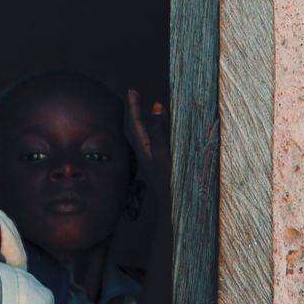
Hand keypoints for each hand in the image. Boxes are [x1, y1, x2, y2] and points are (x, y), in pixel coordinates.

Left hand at [124, 90, 170, 206]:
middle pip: (133, 130)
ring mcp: (149, 163)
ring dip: (139, 122)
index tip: (132, 91)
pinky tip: (155, 134)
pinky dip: (149, 133)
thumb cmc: (170, 183)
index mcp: (144, 150)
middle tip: (134, 97)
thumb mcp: (165, 153)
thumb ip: (160, 131)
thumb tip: (156, 107)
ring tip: (140, 109)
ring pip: (139, 138)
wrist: (171, 212)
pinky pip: (148, 145)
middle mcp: (144, 156)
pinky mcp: (156, 169)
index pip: (135, 124)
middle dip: (132, 112)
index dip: (134, 107)